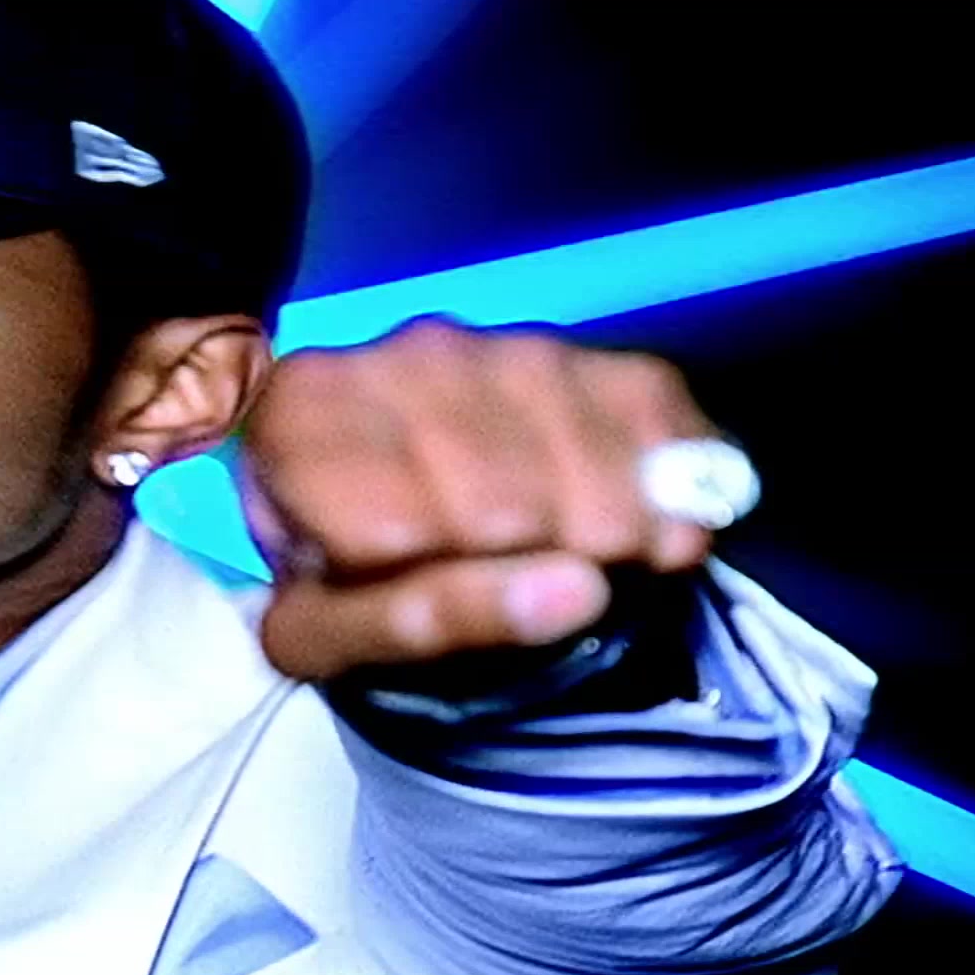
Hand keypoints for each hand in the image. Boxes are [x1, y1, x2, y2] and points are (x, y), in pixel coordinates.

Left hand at [243, 319, 720, 681]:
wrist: (359, 519)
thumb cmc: (328, 582)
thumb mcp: (327, 634)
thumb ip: (419, 620)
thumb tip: (577, 589)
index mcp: (299, 417)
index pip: (398, 526)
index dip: (438, 585)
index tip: (441, 603)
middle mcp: (391, 355)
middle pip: (502, 495)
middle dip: (528, 566)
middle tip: (521, 591)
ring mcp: (488, 340)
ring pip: (583, 453)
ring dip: (608, 533)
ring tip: (580, 563)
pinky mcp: (572, 345)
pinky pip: (649, 405)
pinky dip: (674, 478)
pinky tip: (647, 524)